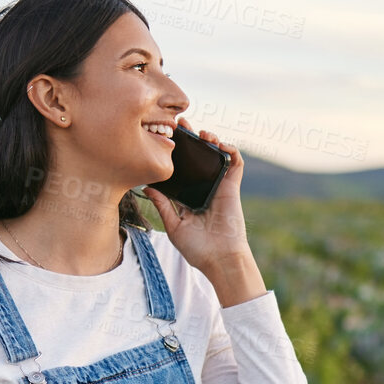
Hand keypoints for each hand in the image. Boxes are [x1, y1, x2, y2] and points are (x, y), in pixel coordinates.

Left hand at [141, 122, 249, 276]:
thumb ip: (163, 205)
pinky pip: (236, 163)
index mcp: (190, 197)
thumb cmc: (197, 248)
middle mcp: (205, 189)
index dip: (177, 153)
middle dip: (192, 139)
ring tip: (201, 133)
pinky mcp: (232, 187)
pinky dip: (231, 149)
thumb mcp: (173, 225)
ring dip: (212, 140)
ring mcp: (220, 187)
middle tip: (181, 125)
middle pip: (199, 158)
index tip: (166, 138)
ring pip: (218, 156)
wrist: (219, 259)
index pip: (183, 169)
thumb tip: (147, 187)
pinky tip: (219, 144)